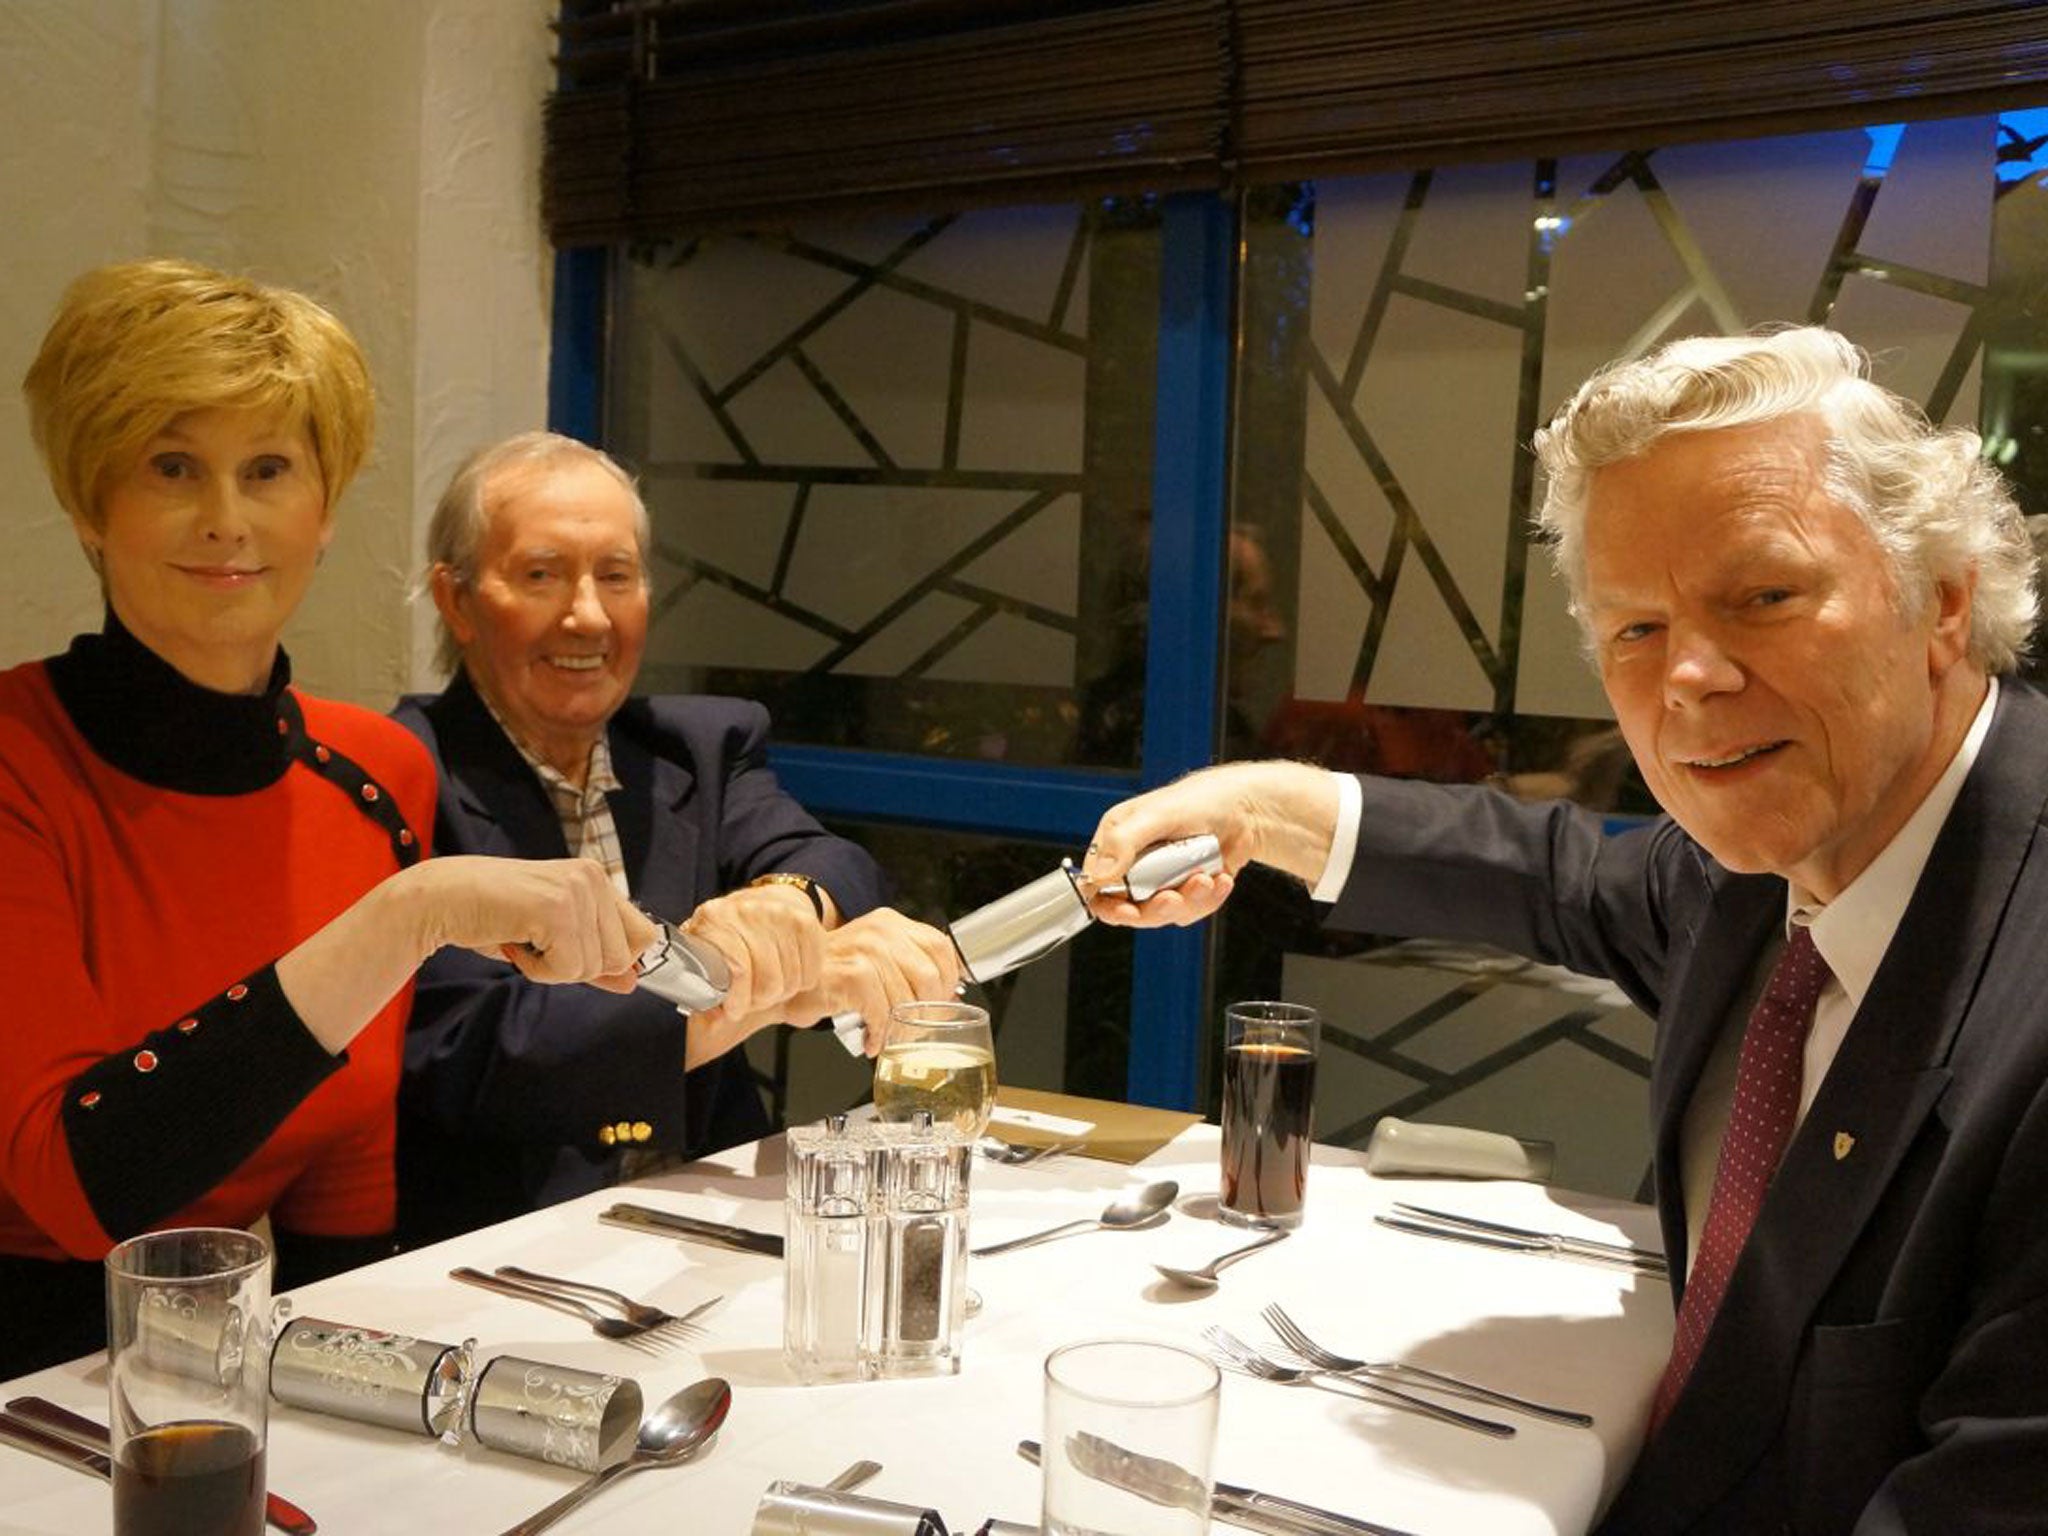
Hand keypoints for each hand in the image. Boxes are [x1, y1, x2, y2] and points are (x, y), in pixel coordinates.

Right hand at [418, 856, 655, 987]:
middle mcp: (593, 878)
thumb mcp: (552, 937)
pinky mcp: (556, 909)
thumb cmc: (492, 915)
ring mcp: (576, 891)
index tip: (576, 958)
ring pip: (592, 966)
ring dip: (552, 969)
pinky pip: (567, 968)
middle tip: (538, 945)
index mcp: (596, 878)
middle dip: (577, 966)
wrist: (441, 898)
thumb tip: (632, 983)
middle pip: (621, 957)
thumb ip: (593, 957)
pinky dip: (538, 970)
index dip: (615, 959)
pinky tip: (515, 942)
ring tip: (523, 940)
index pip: (643, 934)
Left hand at [676, 883, 825, 1026]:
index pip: (738, 969)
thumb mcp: (704, 947)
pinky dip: (801, 982)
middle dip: (760, 1000)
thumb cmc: (731, 929)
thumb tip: (713, 1017)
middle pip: (768, 980)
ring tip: (769, 986)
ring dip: (781, 993)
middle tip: (753, 1000)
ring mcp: (781, 914)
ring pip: (790, 980)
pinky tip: (787, 974)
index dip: (738, 999)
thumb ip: (698, 981)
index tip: (735, 1011)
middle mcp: (749, 912)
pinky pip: (809, 973)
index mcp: (715, 919)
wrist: (764, 900)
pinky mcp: (805, 922)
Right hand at [805, 908, 963, 1055]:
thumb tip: (948, 1000)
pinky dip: (881, 1034)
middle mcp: (881, 931)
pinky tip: (872, 1039)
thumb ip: (908, 971)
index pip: (940, 947)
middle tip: (916, 1029)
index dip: (947, 980)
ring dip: (902, 1029)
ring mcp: (866, 950)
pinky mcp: (853, 975)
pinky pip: (884, 1013)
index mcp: (890, 924)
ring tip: (891, 1037)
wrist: (787, 984)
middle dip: (928, 1012)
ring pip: (908, 1000)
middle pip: (931, 976)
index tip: (940, 1002)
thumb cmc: (830, 977)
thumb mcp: (874, 962)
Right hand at [1079, 761, 1337, 925]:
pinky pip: (1191, 911)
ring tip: (1206, 878)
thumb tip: (1098, 874)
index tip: (1128, 912)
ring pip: (1163, 914)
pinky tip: (1220, 879)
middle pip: (1130, 909)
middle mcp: (1134, 865)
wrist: (1246, 809)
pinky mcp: (1186, 891)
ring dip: (1188, 900)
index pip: (1095, 887)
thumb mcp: (1157, 816)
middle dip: (1156, 907)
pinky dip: (1208, 899)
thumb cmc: (1199, 801)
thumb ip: (1124, 843)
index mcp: (1115, 843)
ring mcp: (1161, 881)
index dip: (1107, 905)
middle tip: (1172, 898)